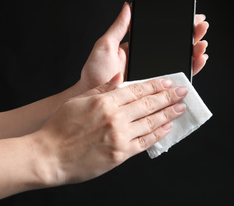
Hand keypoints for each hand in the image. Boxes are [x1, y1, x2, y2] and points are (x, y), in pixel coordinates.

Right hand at [32, 73, 187, 185]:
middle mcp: (115, 117)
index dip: (155, 85)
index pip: (137, 89)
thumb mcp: (78, 101)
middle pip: (148, 103)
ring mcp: (119, 136)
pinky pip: (144, 142)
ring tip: (180, 107)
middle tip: (183, 91)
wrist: (50, 156)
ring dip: (168, 113)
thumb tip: (119, 77)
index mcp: (104, 101)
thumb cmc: (60, 128)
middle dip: (169, 96)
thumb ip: (101, 88)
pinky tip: (167, 128)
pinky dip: (158, 134)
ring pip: (150, 122)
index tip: (168, 82)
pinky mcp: (120, 154)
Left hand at [80, 2, 209, 91]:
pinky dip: (191, 68)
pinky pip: (178, 78)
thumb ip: (118, 28)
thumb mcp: (105, 47)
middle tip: (201, 27)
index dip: (178, 24)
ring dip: (194, 50)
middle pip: (175, 45)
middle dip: (191, 35)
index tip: (190, 16)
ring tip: (201, 42)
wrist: (94, 99)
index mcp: (137, 49)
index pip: (162, 33)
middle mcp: (148, 61)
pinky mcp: (157, 89)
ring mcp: (154, 75)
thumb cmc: (94, 75)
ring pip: (180, 60)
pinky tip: (198, 59)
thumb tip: (128, 6)